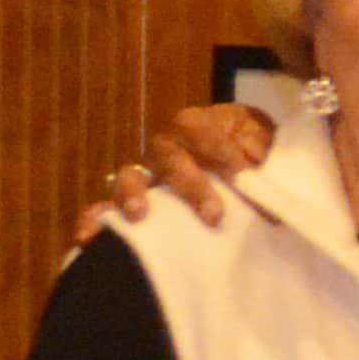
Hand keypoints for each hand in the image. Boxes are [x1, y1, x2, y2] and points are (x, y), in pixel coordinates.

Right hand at [70, 105, 276, 242]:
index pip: (198, 127)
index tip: (244, 178)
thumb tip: (253, 159)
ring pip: (130, 176)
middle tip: (214, 215)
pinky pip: (105, 207)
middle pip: (167, 154)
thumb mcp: (270, 144)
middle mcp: (170, 145)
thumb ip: (263, 146)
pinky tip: (88, 236)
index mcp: (202, 123)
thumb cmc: (262, 155)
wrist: (257, 172)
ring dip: (134, 195)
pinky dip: (96, 219)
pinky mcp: (136, 201)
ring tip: (140, 216)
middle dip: (190, 185)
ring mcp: (149, 173)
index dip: (219, 150)